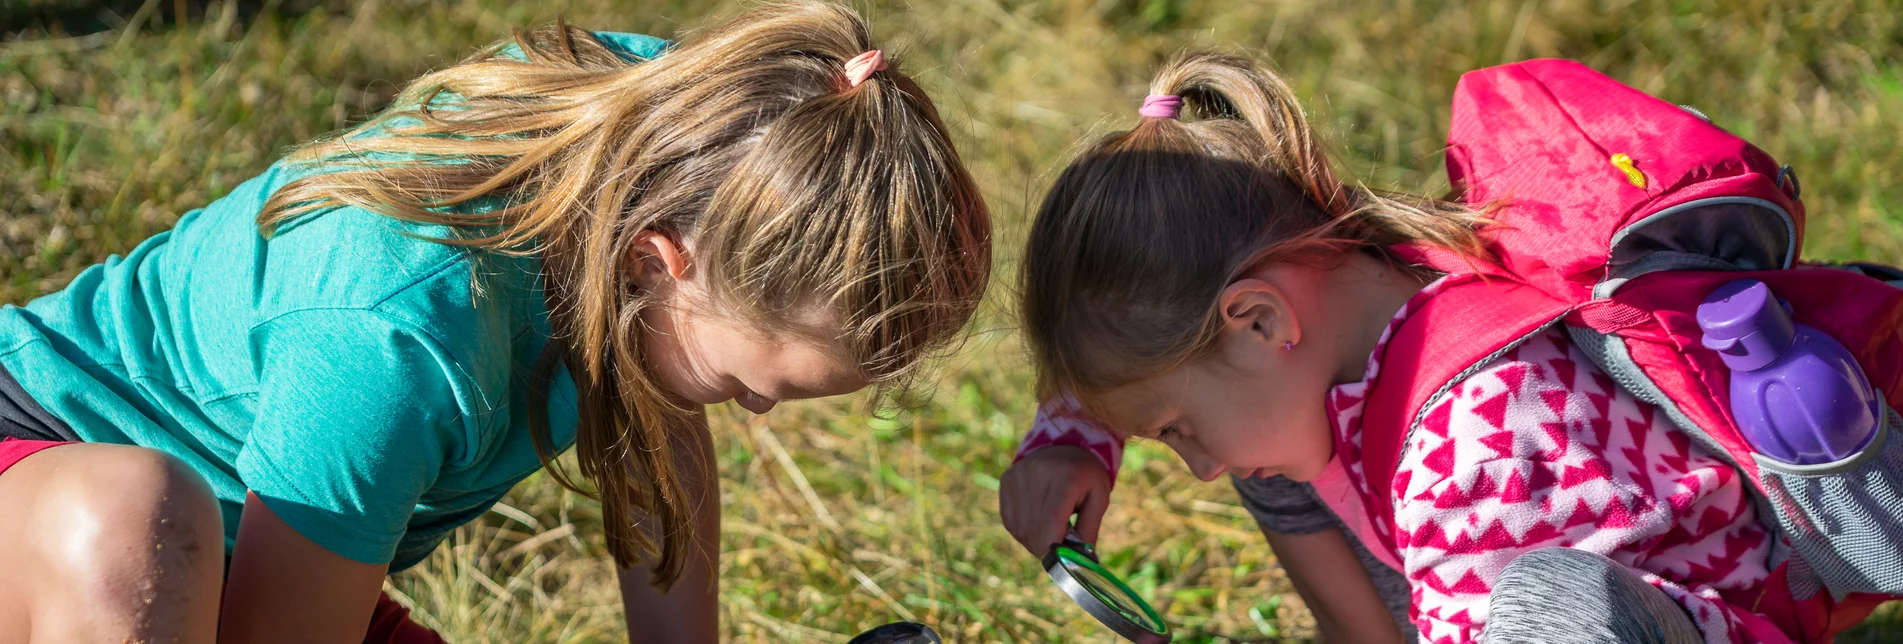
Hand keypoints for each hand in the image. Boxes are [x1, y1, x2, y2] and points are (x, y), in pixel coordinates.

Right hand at [998, 445, 1112, 557]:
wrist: (1064, 440)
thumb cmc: (1086, 474)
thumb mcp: (1099, 499)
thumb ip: (1089, 530)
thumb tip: (1078, 564)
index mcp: (1065, 478)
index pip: (1050, 524)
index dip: (1053, 549)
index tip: (1061, 560)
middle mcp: (1036, 475)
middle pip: (1032, 530)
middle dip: (1045, 548)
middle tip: (1058, 548)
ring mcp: (1017, 477)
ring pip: (1019, 528)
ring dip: (1033, 540)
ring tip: (1049, 531)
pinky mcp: (1006, 480)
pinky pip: (1009, 520)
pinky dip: (1022, 529)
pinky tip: (1036, 521)